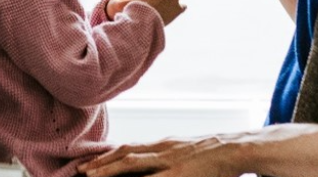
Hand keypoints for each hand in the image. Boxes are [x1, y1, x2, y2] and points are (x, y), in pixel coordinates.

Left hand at [78, 135, 240, 176]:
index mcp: (163, 145)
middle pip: (126, 155)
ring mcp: (171, 162)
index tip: (88, 164)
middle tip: (80, 171)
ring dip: (110, 170)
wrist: (237, 149)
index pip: (129, 149)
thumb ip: (164, 156)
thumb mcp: (183, 151)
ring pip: (134, 165)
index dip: (107, 156)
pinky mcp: (180, 174)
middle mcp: (163, 150)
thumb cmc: (212, 154)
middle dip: (102, 164)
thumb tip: (145, 164)